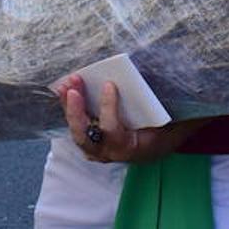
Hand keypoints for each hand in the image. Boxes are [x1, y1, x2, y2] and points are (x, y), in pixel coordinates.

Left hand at [59, 76, 191, 163]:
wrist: (159, 145)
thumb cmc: (163, 129)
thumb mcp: (164, 119)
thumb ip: (151, 104)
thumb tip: (143, 76)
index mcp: (128, 148)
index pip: (112, 131)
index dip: (109, 108)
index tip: (109, 84)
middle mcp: (109, 152)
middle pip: (85, 137)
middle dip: (76, 112)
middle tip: (74, 88)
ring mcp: (97, 149)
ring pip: (77, 131)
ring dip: (69, 106)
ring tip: (66, 83)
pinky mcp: (91, 140)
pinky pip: (77, 125)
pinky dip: (69, 107)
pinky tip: (65, 88)